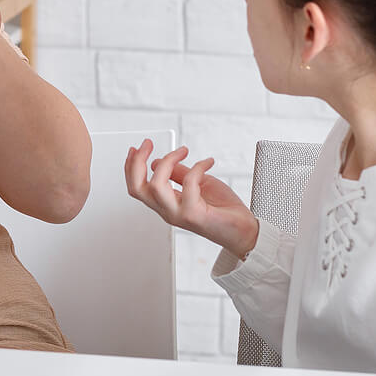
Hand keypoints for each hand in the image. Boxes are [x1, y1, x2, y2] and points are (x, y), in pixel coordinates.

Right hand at [124, 140, 259, 259]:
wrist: (245, 231)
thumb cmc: (223, 211)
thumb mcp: (198, 184)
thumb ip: (179, 174)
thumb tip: (159, 161)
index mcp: (165, 205)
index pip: (137, 188)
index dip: (131, 167)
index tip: (136, 148)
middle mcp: (167, 211)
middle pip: (138, 188)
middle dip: (137, 162)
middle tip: (147, 144)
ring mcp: (179, 214)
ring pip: (156, 185)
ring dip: (167, 161)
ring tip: (183, 150)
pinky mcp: (194, 214)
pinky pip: (189, 183)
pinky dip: (198, 167)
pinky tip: (208, 162)